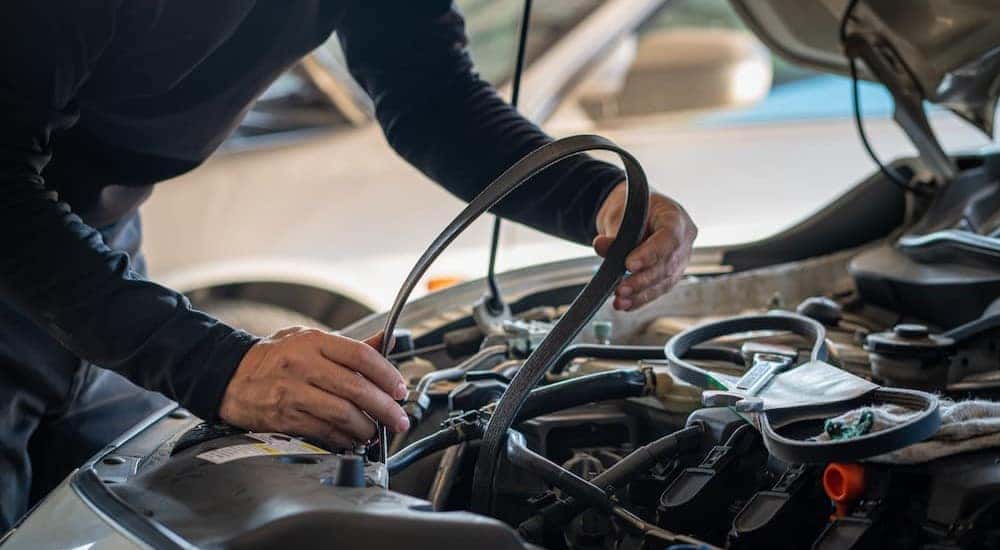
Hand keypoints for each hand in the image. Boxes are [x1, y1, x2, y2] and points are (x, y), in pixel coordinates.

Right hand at [219, 328, 408, 447]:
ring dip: (366, 427)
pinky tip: (353, 438)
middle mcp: (303, 365)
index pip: (361, 356)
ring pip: (342, 413)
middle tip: (398, 418)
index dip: (386, 374)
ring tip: (376, 431)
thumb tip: (386, 342)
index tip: (400, 389)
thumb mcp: (308, 339)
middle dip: (385, 407)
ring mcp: (292, 392)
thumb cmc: (273, 357)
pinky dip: (344, 438)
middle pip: (356, 388)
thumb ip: (349, 345)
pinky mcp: (284, 417)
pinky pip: (324, 430)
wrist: (228, 376)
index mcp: (313, 342)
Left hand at [593, 181, 696, 310]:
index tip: (629, 265)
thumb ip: (614, 232)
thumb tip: (601, 246)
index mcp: (676, 218)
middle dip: (643, 280)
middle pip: (667, 265)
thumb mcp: (621, 214)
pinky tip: (627, 305)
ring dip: (641, 294)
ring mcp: (680, 260)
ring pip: (664, 281)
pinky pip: (658, 289)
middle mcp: (684, 241)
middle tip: (621, 289)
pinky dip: (641, 299)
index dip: (650, 253)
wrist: (637, 215)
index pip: (669, 238)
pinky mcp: (671, 275)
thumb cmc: (633, 209)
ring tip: (620, 302)